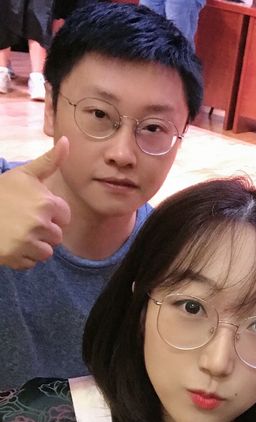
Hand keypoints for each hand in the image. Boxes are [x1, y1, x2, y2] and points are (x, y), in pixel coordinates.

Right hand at [0, 137, 70, 268]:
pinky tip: (9, 242)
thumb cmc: (1, 192)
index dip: (51, 214)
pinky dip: (22, 257)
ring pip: (46, 252)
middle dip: (43, 231)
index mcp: (47, 203)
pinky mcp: (15, 257)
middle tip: (21, 220)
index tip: (33, 208)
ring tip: (15, 232)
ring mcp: (27, 241)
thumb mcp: (24, 174)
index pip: (65, 217)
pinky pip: (31, 263)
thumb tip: (66, 141)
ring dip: (34, 246)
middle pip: (57, 236)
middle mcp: (40, 223)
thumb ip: (49, 162)